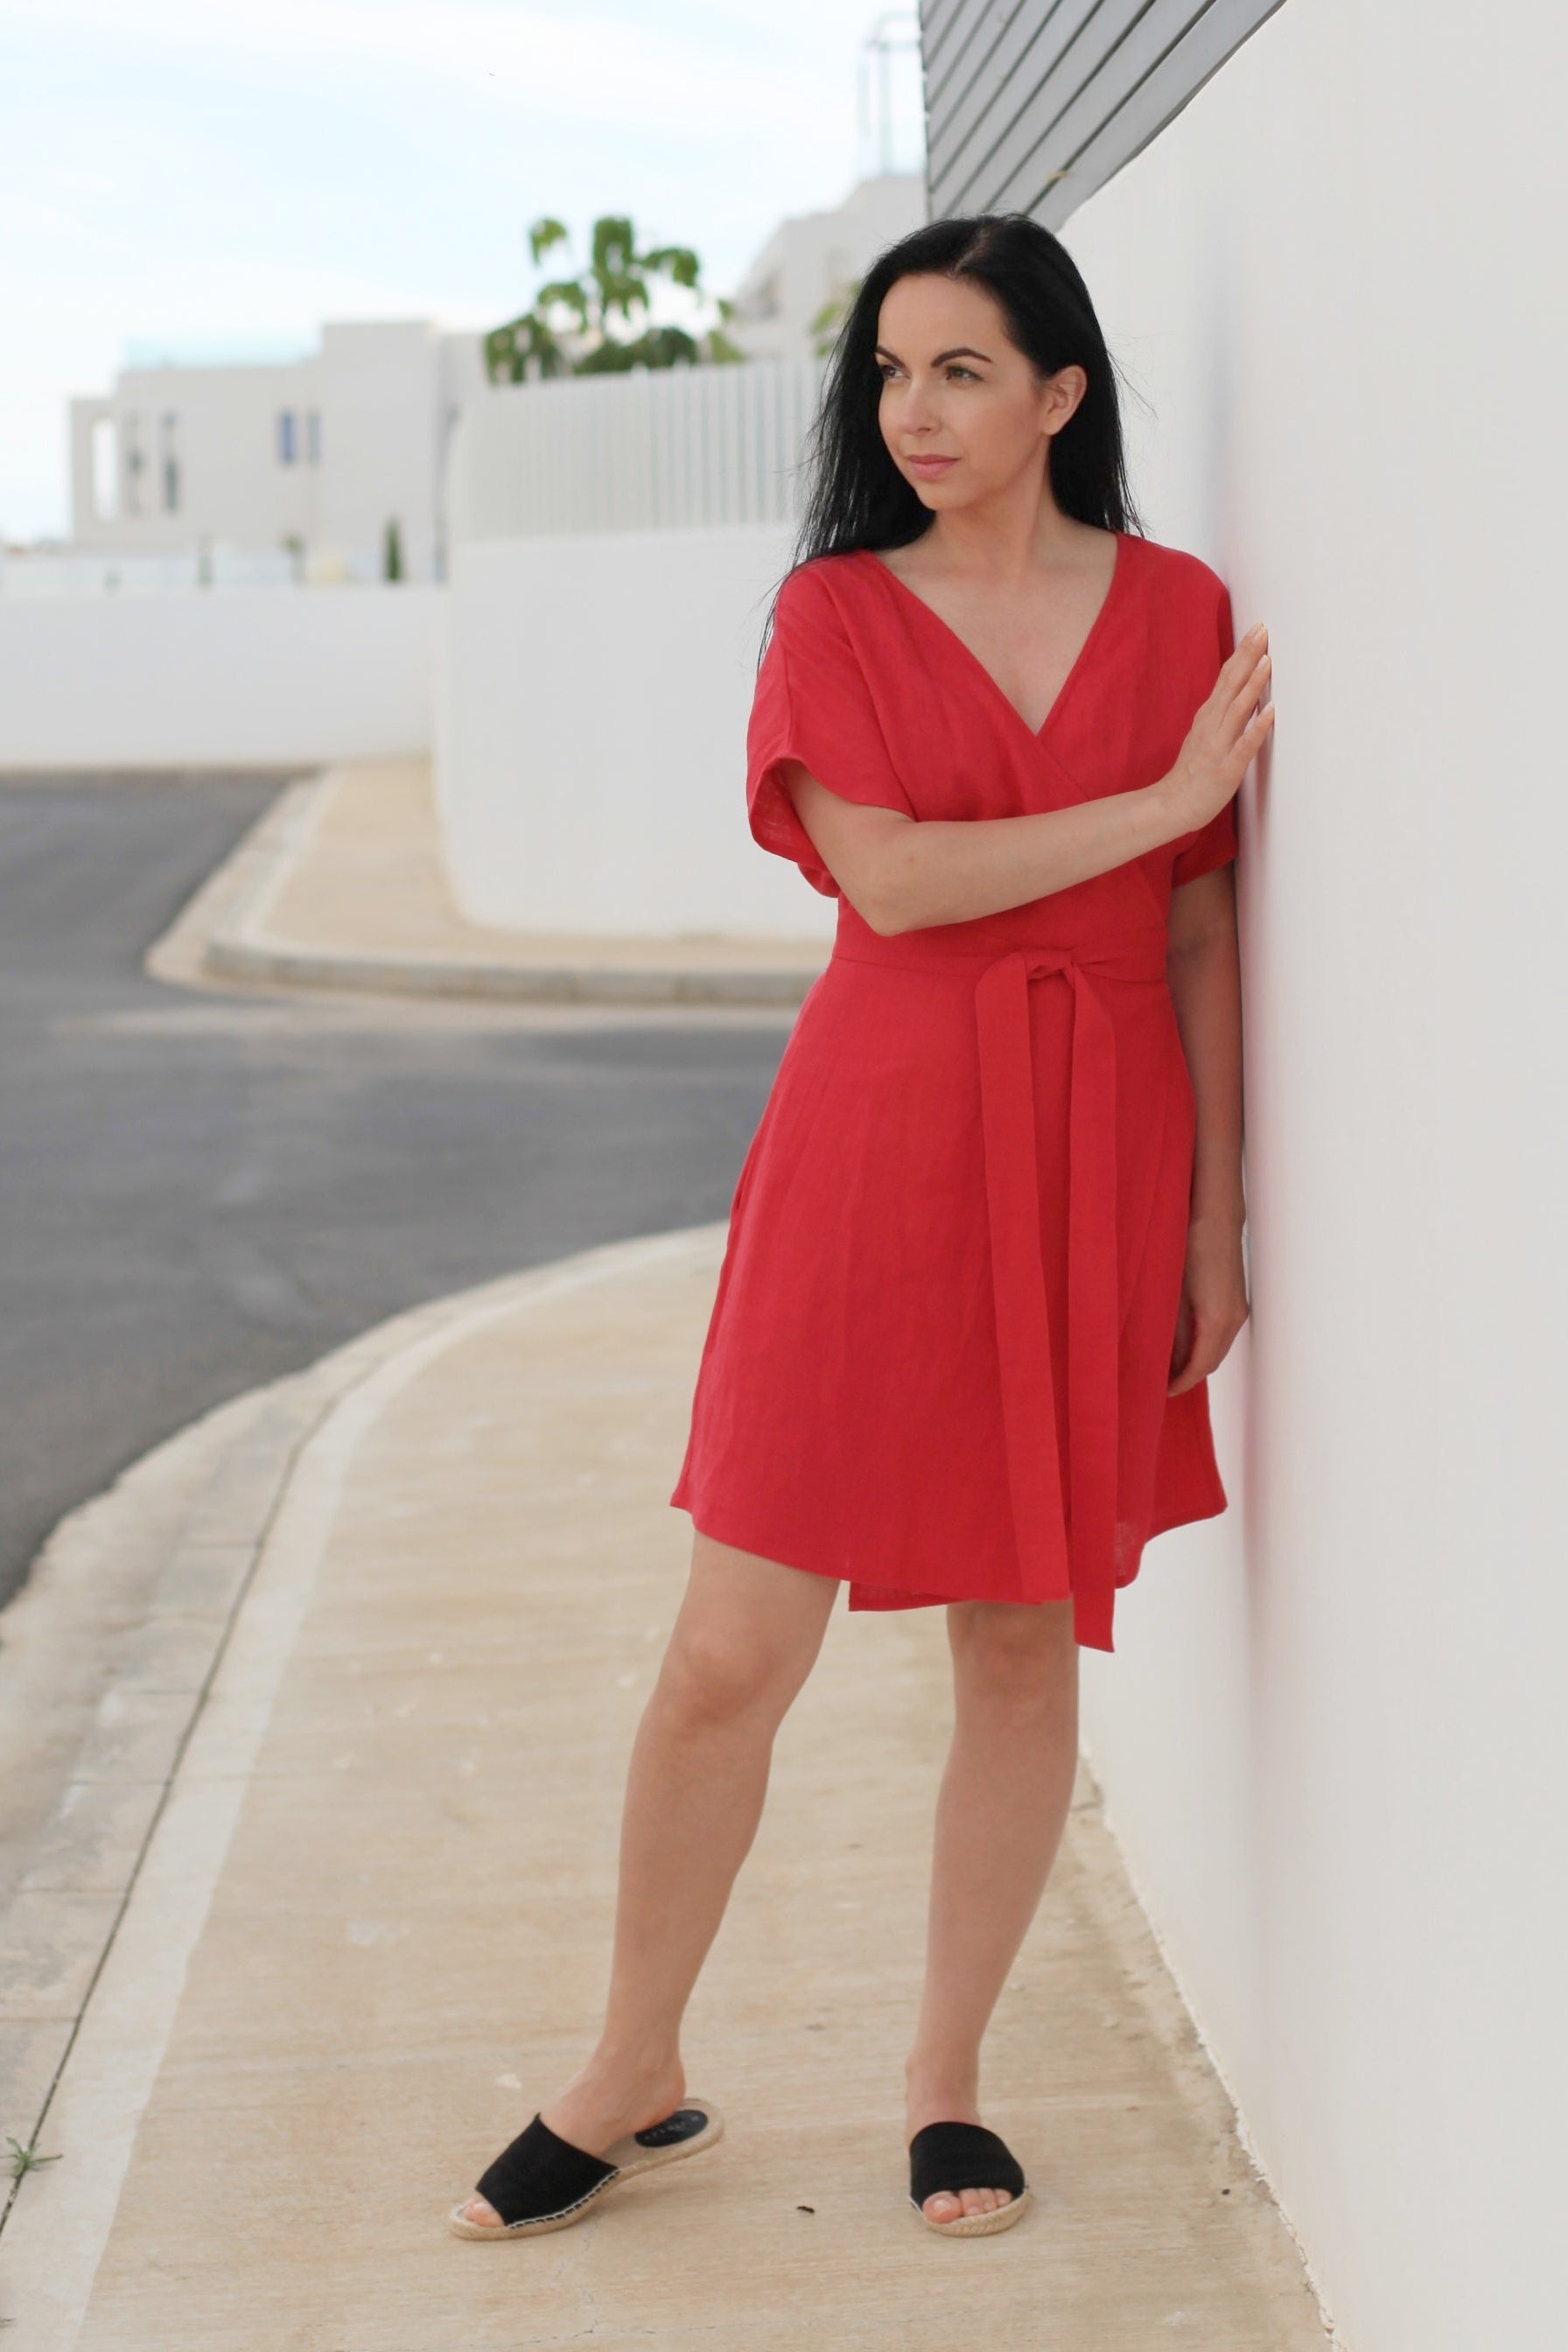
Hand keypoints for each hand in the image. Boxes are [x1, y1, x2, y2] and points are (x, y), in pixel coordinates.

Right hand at [1157, 625, 1273, 837]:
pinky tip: (1271, 711)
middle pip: (1231, 684)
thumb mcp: (1204, 733)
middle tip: (1263, 630)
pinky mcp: (1226, 768)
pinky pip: (1244, 745)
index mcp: (1208, 716)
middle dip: (1248, 656)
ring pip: (1237, 709)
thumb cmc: (1192, 771)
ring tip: (1268, 661)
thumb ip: (1221, 711)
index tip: (1256, 628)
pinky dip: (1257, 727)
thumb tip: (1241, 687)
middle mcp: (1212, 725)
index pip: (1226, 676)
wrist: (1172, 805)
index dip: (1242, 652)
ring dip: (1253, 684)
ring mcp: (1218, 746)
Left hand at [1166, 1215, 1249, 1396]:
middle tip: (1163, 1383)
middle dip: (1188, 1376)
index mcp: (1216, 1318)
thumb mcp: (1172, 1291)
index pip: (1200, 1365)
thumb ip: (1171, 1327)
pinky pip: (1221, 1334)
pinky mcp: (1237, 1301)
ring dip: (1197, 1361)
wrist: (1213, 1218)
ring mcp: (1238, 1310)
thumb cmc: (1189, 1247)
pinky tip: (1184, 1342)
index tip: (1164, 1391)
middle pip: (1212, 1361)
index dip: (1182, 1382)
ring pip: (1218, 1348)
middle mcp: (1233, 1318)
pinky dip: (1204, 1344)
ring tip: (1169, 1366)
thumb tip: (1165, 1356)